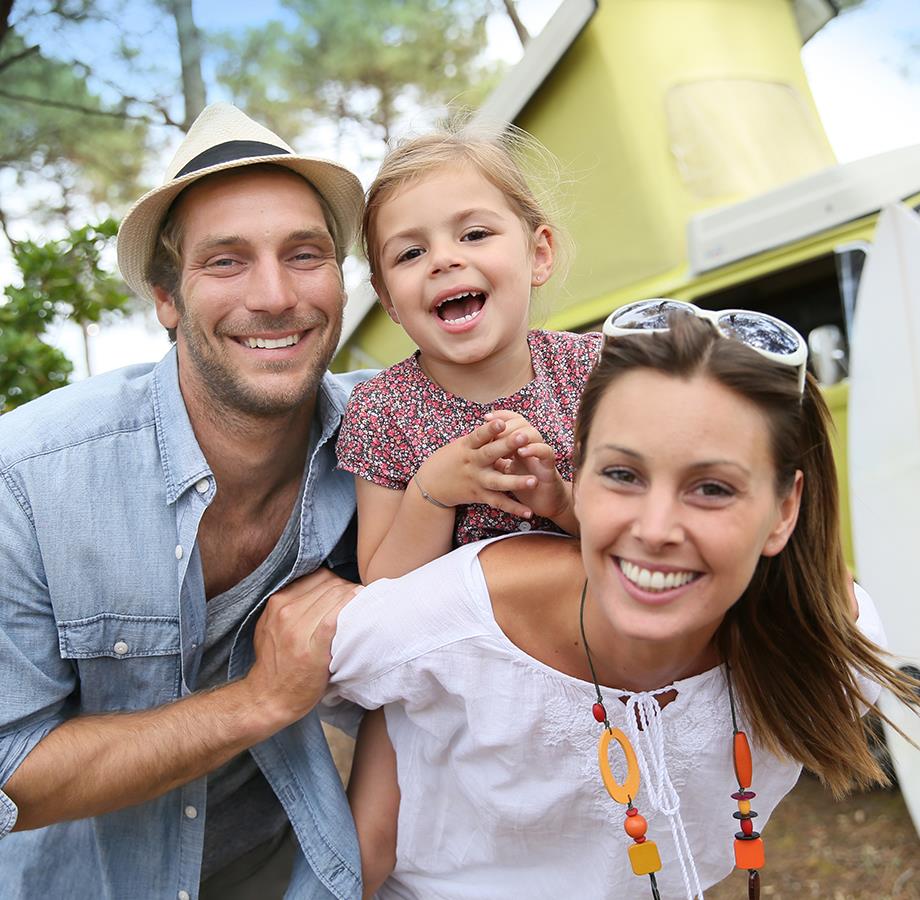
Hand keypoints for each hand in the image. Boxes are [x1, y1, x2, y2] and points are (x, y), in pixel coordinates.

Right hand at [245, 569, 361, 726]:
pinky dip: (349, 608)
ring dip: (353, 597)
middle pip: (329, 584)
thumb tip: (322, 590)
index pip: (318, 576)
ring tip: (363, 605)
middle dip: (348, 588)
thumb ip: (291, 605)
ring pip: (334, 596)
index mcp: (277, 602)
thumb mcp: (272, 626)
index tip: (346, 593)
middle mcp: (285, 611)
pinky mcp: (311, 649)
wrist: (267, 698)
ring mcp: (296, 630)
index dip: (337, 582)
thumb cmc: (276, 662)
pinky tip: (359, 609)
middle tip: (360, 599)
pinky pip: (334, 619)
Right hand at [414, 417, 541, 518]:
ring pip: (498, 482)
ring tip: (534, 481)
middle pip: (491, 454)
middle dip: (507, 445)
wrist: (431, 485)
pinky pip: (499, 503)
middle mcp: (473, 463)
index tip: (501, 421)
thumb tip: (502, 420)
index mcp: (468, 447)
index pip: (479, 435)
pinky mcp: (480, 496)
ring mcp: (477, 481)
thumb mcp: (463, 445)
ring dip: (516, 482)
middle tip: (524, 436)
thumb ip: (482, 437)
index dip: (489, 428)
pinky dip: (514, 508)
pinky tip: (529, 511)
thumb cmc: (453, 459)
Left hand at [485, 410, 573, 523]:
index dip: (500, 416)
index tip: (486, 417)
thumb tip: (477, 444)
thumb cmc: (521, 485)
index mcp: (518, 443)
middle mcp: (530, 444)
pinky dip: (534, 449)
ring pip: (533, 434)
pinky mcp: (549, 466)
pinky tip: (522, 452)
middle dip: (508, 424)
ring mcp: (540, 454)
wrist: (543, 503)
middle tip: (496, 428)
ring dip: (520, 434)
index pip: (512, 421)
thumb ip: (496, 456)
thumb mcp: (505, 469)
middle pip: (521, 423)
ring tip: (509, 437)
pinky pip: (546, 452)